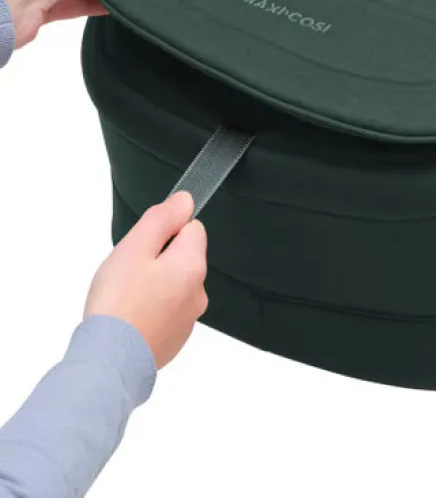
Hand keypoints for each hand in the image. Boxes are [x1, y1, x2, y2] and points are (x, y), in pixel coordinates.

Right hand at [85, 191, 207, 369]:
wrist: (108, 364)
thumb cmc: (118, 306)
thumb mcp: (134, 248)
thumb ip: (162, 219)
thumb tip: (185, 201)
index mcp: (193, 266)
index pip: (193, 227)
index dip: (165, 230)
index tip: (143, 245)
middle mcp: (198, 292)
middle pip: (182, 257)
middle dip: (157, 258)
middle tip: (129, 273)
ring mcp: (188, 319)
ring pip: (173, 284)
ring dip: (154, 284)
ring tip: (125, 298)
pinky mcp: (174, 338)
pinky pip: (166, 311)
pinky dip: (150, 309)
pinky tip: (129, 317)